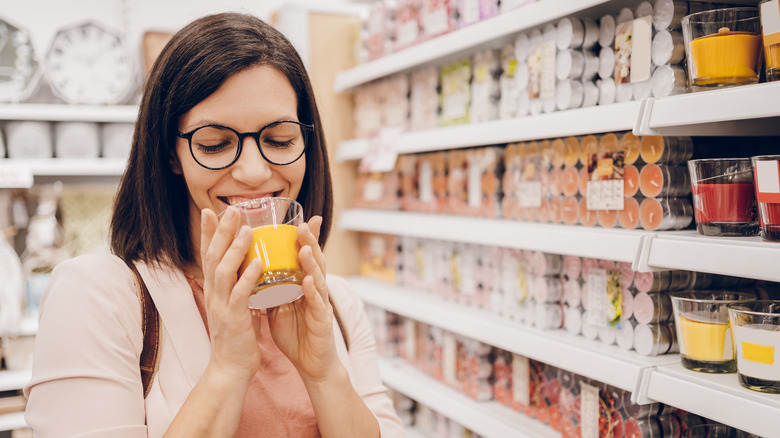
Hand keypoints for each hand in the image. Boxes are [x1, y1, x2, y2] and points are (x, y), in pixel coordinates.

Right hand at [199, 207, 263, 383]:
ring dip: (235, 249)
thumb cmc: (238, 335)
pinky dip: (248, 277)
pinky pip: (240, 294)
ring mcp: (221, 306)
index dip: (209, 232)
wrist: (231, 368)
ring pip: (224, 271)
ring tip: (248, 230)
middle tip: (230, 209)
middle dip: (221, 231)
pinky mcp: (234, 319)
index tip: (209, 210)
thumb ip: (240, 285)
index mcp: (215, 289)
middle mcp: (214, 294)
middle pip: (213, 256)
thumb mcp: (236, 304)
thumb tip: (251, 265)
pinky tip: (259, 263)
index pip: (209, 255)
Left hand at [267, 215, 340, 381]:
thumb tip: (251, 271)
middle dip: (310, 242)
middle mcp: (315, 290)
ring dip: (312, 262)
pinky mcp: (322, 321)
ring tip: (305, 247)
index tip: (299, 219)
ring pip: (318, 278)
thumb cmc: (296, 334)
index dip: (303, 239)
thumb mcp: (279, 306)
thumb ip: (270, 288)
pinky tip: (308, 280)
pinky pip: (318, 304)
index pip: (304, 257)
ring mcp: (321, 304)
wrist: (311, 363)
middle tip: (304, 224)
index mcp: (304, 285)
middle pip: (314, 261)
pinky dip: (313, 291)